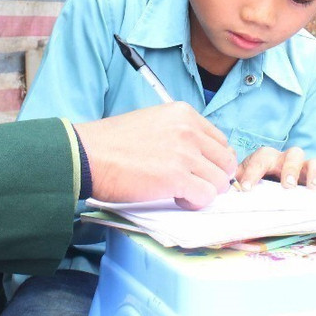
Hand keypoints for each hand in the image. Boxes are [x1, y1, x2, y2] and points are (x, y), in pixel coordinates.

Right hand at [73, 102, 237, 208]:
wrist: (89, 154)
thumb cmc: (114, 143)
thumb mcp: (154, 122)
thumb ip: (180, 133)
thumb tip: (202, 156)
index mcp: (184, 113)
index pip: (220, 141)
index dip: (211, 160)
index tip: (197, 170)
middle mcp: (188, 130)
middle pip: (226, 161)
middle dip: (213, 177)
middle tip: (192, 184)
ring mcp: (184, 153)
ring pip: (220, 181)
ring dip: (203, 191)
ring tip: (181, 191)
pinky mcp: (177, 177)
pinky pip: (206, 196)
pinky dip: (194, 202)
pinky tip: (176, 198)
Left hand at [235, 146, 315, 191]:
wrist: (280, 188)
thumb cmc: (261, 185)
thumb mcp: (247, 182)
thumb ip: (239, 181)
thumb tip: (225, 184)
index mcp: (269, 159)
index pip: (261, 158)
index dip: (253, 172)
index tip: (246, 189)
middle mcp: (289, 160)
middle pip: (293, 154)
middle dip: (290, 169)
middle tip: (287, 186)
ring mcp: (307, 169)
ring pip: (314, 162)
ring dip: (314, 175)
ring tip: (312, 190)